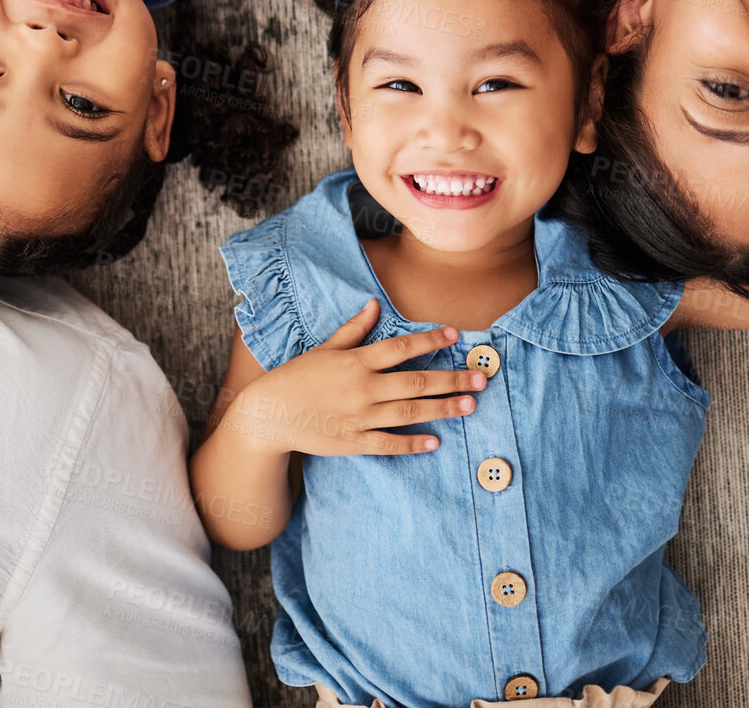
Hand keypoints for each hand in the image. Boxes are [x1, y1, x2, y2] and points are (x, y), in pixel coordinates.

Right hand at [224, 300, 484, 456]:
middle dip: (451, 379)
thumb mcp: (324, 348)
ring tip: (470, 405)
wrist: (269, 413)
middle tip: (480, 378)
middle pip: (416, 382)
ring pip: (409, 412)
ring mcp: (359, 417)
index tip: (456, 335)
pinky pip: (388, 443)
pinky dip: (412, 443)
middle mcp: (362, 388)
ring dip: (443, 409)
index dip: (430, 340)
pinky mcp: (353, 442)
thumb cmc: (296, 376)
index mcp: (355, 361)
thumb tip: (374, 304)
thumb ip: (353, 329)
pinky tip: (435, 441)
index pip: (401, 347)